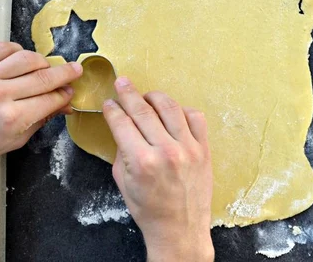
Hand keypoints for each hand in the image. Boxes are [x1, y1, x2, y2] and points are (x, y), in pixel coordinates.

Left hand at [0, 42, 81, 169]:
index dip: (65, 95)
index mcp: (11, 118)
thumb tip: (60, 105)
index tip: (71, 92)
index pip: (50, 99)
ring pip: (27, 58)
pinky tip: (22, 59)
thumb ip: (39, 121)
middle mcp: (0, 94)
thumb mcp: (11, 142)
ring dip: (43, 62)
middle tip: (76, 69)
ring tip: (47, 68)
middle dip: (65, 73)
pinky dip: (18, 51)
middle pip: (44, 76)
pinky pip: (3, 49)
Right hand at [102, 77, 213, 261]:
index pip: (122, 123)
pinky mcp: (204, 149)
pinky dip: (182, 110)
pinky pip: (194, 117)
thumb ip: (122, 151)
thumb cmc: (148, 209)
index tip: (108, 103)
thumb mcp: (123, 182)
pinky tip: (172, 112)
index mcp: (141, 161)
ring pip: (170, 107)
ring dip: (154, 97)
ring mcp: (188, 148)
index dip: (112, 110)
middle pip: (143, 110)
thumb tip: (122, 126)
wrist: (180, 230)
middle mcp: (166, 151)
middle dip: (129, 93)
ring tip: (146, 96)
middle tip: (122, 82)